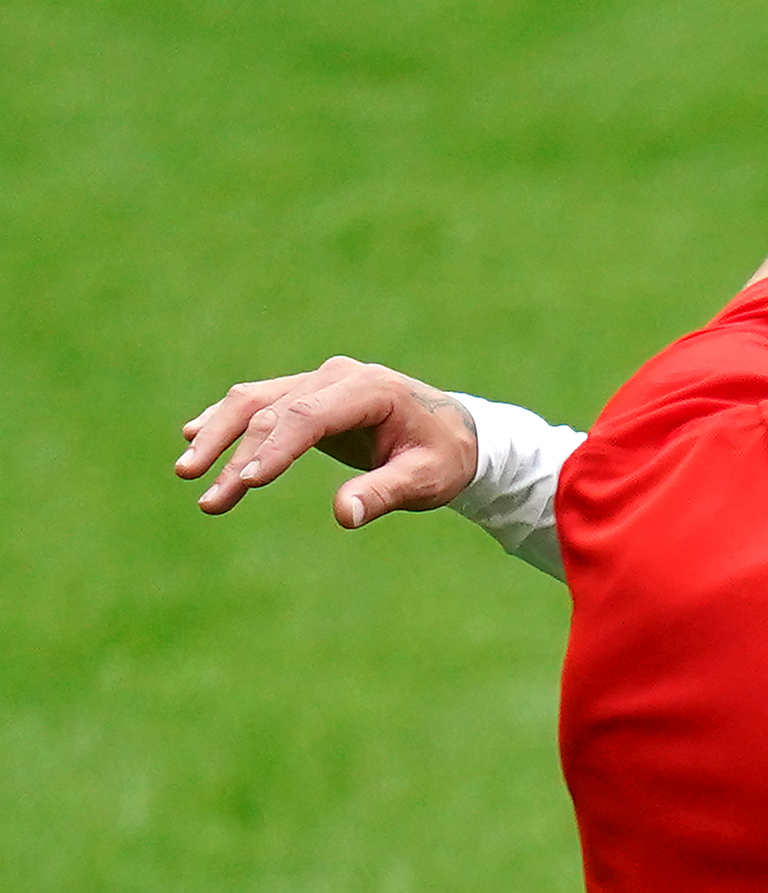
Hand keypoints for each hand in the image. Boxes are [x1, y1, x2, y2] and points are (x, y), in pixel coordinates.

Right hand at [174, 359, 478, 527]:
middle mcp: (338, 376)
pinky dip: (226, 421)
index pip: (309, 417)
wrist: (455, 433)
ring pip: (254, 403)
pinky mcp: (306, 394)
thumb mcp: (427, 480)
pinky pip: (258, 403)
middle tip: (209, 498)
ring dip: (217, 437)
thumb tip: (344, 515)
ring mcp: (318, 381)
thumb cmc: (444, 458)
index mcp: (370, 390)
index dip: (276, 449)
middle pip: (273, 413)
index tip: (248, 482)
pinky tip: (192, 436)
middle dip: (237, 457)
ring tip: (188, 474)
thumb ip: (386, 493)